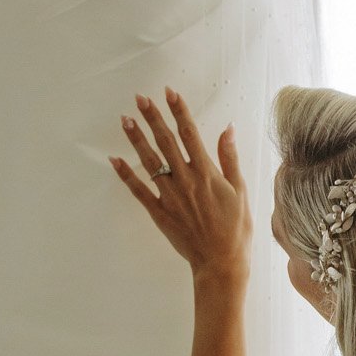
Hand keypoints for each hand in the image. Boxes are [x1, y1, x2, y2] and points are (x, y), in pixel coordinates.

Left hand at [111, 86, 251, 281]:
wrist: (221, 263)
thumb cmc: (236, 229)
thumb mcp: (241, 190)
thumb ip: (230, 158)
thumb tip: (227, 129)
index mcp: (207, 172)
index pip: (189, 133)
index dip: (179, 110)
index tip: (169, 92)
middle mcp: (185, 180)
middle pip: (165, 141)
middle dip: (152, 117)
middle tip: (140, 97)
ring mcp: (170, 196)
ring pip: (149, 161)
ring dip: (136, 139)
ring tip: (125, 119)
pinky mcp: (159, 212)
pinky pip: (138, 190)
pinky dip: (125, 175)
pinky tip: (114, 160)